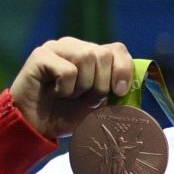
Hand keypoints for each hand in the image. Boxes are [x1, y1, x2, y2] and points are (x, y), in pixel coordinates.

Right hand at [9, 38, 136, 139]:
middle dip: (101, 83)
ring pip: (86, 57)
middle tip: (87, 99)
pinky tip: (55, 92)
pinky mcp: (40, 56)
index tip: (119, 91)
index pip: (117, 49)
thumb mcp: (100, 104)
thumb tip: (135, 86)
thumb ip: (116, 91)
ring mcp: (56, 48)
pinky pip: (67, 70)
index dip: (123, 69)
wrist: (37, 127)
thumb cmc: (68, 114)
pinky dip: (66, 88)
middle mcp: (75, 46)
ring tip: (70, 95)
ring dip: (83, 85)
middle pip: (103, 54)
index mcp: (92, 54)